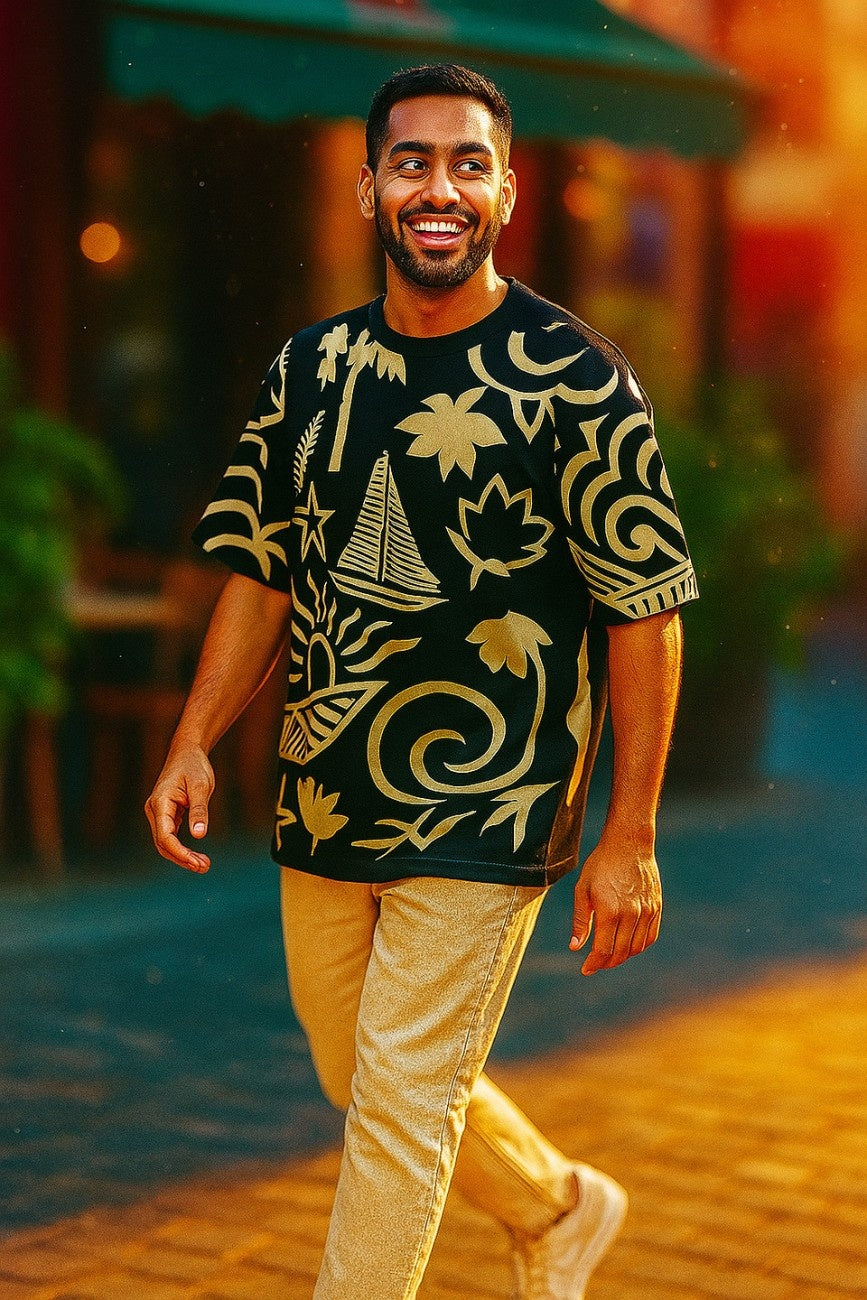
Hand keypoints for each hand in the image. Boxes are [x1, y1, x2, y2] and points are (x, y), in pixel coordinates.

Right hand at [145, 745, 214, 872]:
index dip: (179, 852)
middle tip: (204, 867)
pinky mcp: (166, 815)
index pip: (165, 836)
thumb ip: (199, 810)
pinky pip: (171, 836)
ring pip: (166, 842)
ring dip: (182, 856)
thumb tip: (199, 835)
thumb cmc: (194, 766)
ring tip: (203, 865)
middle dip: (182, 858)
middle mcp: (155, 810)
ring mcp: (159, 813)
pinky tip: (196, 855)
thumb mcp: (201, 786)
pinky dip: (182, 847)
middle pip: (163, 844)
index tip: (195, 862)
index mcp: (160, 803)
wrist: (187, 752)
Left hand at [569, 833, 661, 974]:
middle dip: (606, 963)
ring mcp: (646, 911)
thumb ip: (580, 920)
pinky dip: (639, 946)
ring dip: (622, 957)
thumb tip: (575, 947)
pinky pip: (650, 937)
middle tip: (596, 964)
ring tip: (609, 955)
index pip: (603, 950)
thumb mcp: (583, 890)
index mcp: (610, 911)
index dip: (594, 963)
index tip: (586, 969)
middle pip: (621, 953)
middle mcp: (631, 914)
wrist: (629, 844)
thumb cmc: (601, 865)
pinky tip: (627, 945)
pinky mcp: (656, 907)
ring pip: (636, 948)